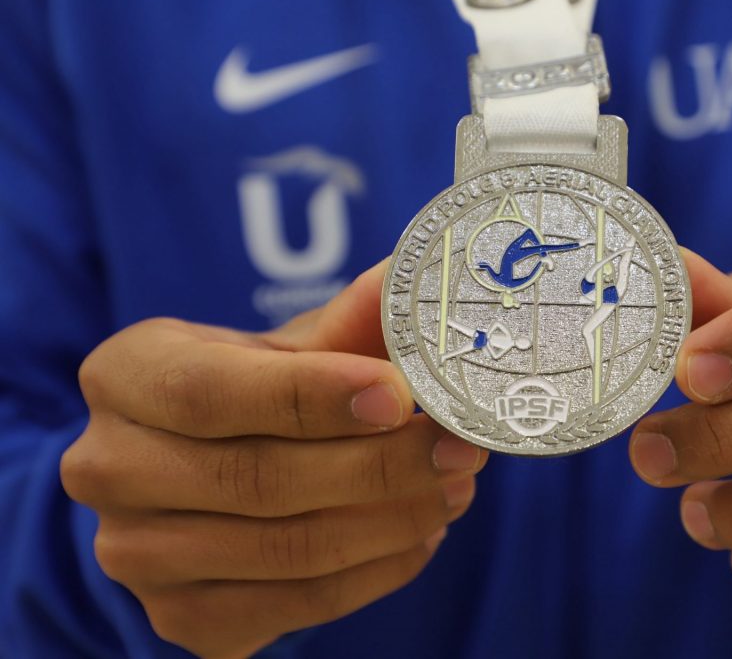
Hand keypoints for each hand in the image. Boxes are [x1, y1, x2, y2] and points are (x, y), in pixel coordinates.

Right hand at [61, 260, 487, 658]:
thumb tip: (412, 278)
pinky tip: (421, 532)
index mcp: (125, 375)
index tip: (399, 394)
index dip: (310, 397)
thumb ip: (348, 320)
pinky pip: (299, 604)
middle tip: (459, 447)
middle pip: (255, 479)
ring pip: (286, 549)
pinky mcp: (181, 617)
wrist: (201, 472)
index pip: (209, 392)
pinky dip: (378, 570)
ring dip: (394, 519)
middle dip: (378, 465)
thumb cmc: (252, 393)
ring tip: (456, 485)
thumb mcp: (287, 348)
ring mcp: (136, 556)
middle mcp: (108, 469)